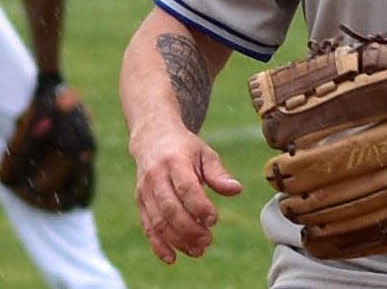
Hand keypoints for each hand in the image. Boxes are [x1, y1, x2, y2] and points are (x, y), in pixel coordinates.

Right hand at [130, 124, 241, 263]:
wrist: (153, 138)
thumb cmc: (185, 148)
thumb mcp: (205, 153)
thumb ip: (219, 173)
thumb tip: (236, 190)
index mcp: (175, 161)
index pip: (186, 188)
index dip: (200, 206)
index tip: (214, 220)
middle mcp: (156, 177)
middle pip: (170, 209)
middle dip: (189, 229)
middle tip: (208, 241)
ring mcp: (145, 191)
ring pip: (158, 222)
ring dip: (178, 240)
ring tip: (198, 250)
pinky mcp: (140, 203)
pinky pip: (147, 227)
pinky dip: (158, 245)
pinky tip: (173, 257)